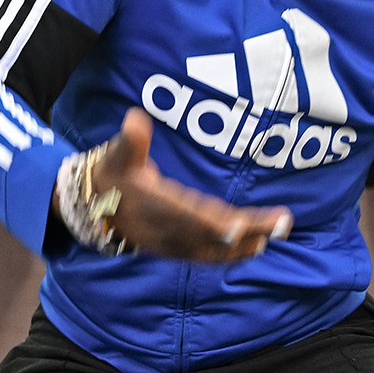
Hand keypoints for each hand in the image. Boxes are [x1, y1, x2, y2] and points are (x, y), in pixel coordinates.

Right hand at [89, 109, 291, 260]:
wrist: (95, 207)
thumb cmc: (113, 175)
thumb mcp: (117, 155)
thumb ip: (130, 141)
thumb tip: (134, 118)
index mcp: (152, 206)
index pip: (185, 217)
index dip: (211, 223)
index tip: (237, 224)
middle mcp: (164, 229)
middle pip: (209, 233)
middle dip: (244, 232)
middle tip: (278, 226)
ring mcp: (171, 243)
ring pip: (212, 247)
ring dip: (245, 244)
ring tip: (275, 234)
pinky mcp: (177, 248)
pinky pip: (207, 254)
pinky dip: (231, 253)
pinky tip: (257, 246)